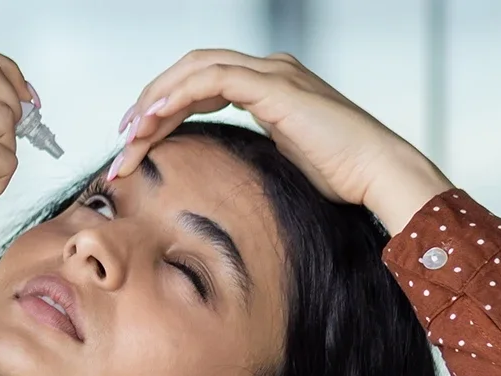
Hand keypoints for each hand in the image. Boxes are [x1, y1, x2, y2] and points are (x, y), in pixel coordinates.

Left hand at [110, 50, 451, 234]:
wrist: (378, 174)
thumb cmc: (339, 179)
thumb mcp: (279, 165)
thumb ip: (249, 156)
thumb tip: (215, 180)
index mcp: (269, 87)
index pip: (200, 84)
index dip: (162, 109)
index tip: (135, 143)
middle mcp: (269, 71)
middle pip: (190, 72)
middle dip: (149, 104)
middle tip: (121, 142)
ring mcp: (273, 73)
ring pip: (194, 70)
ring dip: (154, 102)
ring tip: (128, 138)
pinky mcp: (276, 86)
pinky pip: (213, 78)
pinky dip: (177, 95)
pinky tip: (153, 121)